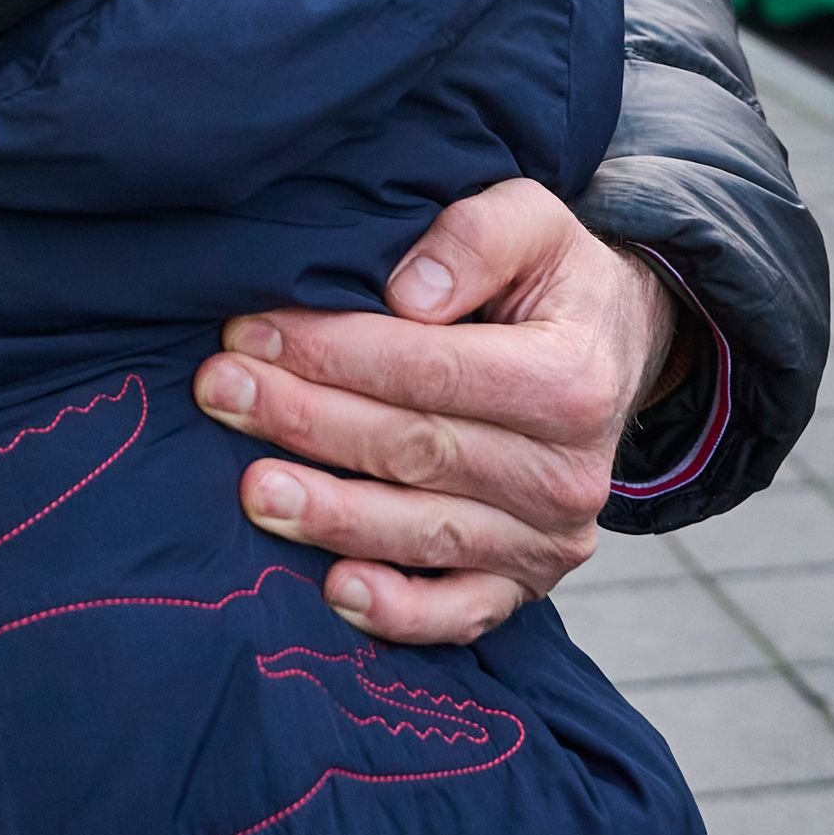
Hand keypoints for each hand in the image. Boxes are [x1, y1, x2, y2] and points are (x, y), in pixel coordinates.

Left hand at [194, 179, 678, 643]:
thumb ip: (475, 237)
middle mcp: (568, 472)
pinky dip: (398, 613)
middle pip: (415, 450)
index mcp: (570, 378)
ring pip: (424, 532)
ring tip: (251, 488)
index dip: (335, 354)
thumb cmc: (551, 282)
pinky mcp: (526, 583)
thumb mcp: (533, 221)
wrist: (614, 354)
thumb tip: (408, 294)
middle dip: (307, 420)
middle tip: (219, 393)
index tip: (250, 334)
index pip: (432, 370)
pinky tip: (333, 592)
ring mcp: (549, 540)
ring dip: (331, 514)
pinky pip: (460, 613)